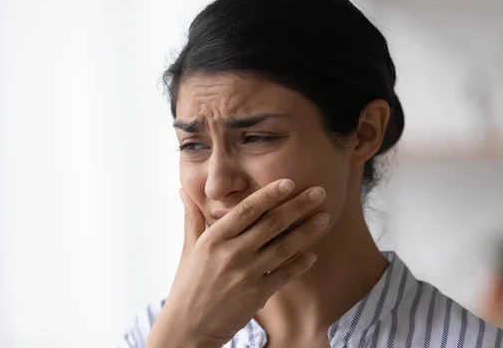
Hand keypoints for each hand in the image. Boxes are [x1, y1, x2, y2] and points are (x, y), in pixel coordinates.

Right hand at [147, 179, 328, 347]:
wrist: (187, 326)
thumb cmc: (187, 284)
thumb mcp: (187, 247)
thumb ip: (192, 217)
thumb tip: (184, 190)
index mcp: (214, 238)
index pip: (247, 209)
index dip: (270, 193)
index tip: (289, 182)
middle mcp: (231, 253)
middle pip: (272, 223)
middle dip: (299, 205)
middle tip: (320, 192)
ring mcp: (246, 274)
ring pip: (284, 247)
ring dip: (307, 231)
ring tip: (324, 217)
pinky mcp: (257, 295)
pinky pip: (285, 275)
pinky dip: (301, 264)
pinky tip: (313, 254)